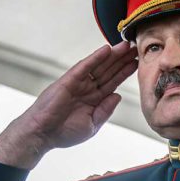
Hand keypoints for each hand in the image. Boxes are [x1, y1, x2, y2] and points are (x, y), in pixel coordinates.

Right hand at [0, 41, 137, 168]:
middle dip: (122, 60)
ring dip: (112, 55)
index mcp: (94, 99)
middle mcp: (87, 88)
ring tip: (126, 46)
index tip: (137, 63)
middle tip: (136, 49)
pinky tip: (106, 50)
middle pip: (108, 71)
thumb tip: (118, 96)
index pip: (113, 82)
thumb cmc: (63, 132)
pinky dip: (95, 58)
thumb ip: (105, 110)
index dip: (124, 72)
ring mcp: (78, 83)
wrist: (42, 134)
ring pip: (99, 66)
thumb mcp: (92, 124)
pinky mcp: (68, 80)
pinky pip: (84, 67)